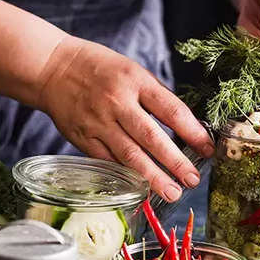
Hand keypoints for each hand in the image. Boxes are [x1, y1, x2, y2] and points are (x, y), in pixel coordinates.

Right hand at [38, 37, 214, 201]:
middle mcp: (118, 103)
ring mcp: (99, 122)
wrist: (51, 67)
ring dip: (153, 177)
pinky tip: (142, 188)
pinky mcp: (83, 138)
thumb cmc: (100, 68)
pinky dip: (126, 175)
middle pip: (152, 137)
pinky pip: (109, 161)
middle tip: (192, 180)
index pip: (171, 110)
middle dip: (175, 162)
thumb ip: (156, 97)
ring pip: (129, 155)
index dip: (193, 132)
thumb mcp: (133, 70)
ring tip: (172, 192)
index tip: (208, 149)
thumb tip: (185, 126)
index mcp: (136, 81)